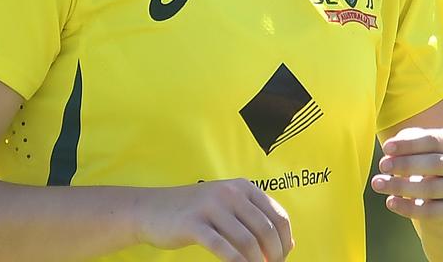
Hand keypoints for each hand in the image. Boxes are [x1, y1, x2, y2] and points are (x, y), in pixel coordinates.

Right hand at [133, 179, 292, 261]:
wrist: (152, 209)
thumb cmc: (196, 212)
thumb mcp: (229, 207)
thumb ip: (257, 220)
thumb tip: (290, 244)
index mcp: (243, 186)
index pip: (278, 216)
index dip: (285, 241)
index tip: (282, 258)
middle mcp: (230, 192)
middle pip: (266, 229)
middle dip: (274, 255)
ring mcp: (211, 207)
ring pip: (247, 240)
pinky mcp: (193, 224)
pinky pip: (222, 247)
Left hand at [370, 127, 442, 223]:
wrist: (441, 194)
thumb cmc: (421, 161)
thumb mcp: (414, 146)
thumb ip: (404, 142)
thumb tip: (390, 151)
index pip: (432, 140)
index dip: (409, 144)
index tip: (386, 148)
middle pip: (435, 164)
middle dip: (406, 164)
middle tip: (382, 165)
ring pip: (431, 189)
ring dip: (401, 186)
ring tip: (377, 183)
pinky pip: (430, 211)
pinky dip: (407, 208)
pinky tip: (390, 201)